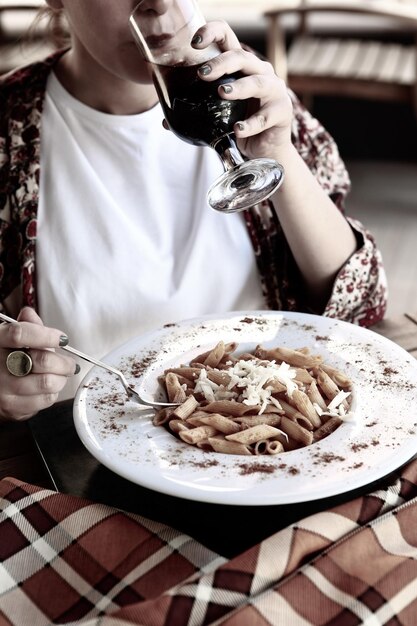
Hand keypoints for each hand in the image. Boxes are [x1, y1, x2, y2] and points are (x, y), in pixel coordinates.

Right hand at [0, 307, 77, 421]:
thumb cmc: (5, 358)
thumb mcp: (10, 338)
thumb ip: (25, 326)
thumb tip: (29, 313)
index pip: (20, 334)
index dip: (46, 335)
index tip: (62, 339)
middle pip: (41, 361)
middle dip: (64, 362)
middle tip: (71, 363)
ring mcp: (3, 389)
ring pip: (47, 383)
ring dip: (61, 378)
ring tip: (62, 375)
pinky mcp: (12, 407)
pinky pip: (44, 400)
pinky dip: (53, 393)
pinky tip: (49, 387)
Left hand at [192, 20, 292, 160]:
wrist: (265, 152)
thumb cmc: (240, 125)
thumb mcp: (218, 116)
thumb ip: (198, 113)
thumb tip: (165, 122)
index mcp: (242, 67)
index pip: (228, 38)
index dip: (212, 33)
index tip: (194, 43)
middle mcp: (260, 72)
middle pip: (242, 57)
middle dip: (221, 63)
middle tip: (202, 75)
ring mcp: (274, 91)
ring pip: (258, 82)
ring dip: (239, 87)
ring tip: (222, 93)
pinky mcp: (282, 113)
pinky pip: (265, 118)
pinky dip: (250, 124)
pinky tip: (238, 130)